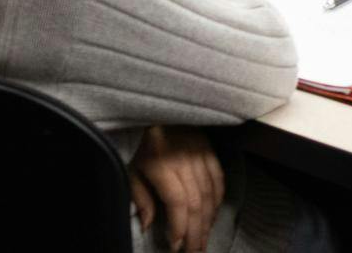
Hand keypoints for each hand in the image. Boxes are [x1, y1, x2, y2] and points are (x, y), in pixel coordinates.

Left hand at [128, 126, 225, 252]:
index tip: (175, 246)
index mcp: (162, 165)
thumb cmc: (144, 145)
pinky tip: (213, 217)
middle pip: (196, 203)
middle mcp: (185, 161)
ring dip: (208, 222)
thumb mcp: (133, 170)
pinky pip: (219, 180)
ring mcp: (201, 155)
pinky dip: (218, 202)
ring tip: (203, 241)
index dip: (179, 226)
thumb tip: (147, 226)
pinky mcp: (211, 152)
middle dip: (195, 232)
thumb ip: (140, 198)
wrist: (161, 112)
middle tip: (194, 252)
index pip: (177, 201)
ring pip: (210, 195)